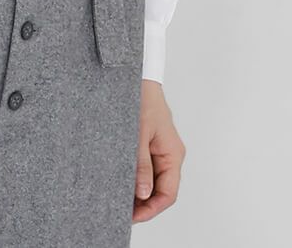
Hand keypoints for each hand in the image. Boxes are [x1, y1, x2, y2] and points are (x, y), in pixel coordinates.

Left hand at [132, 79, 185, 222]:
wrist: (137, 74)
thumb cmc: (142, 98)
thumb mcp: (138, 133)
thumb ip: (141, 165)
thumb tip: (143, 194)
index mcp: (173, 154)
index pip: (168, 193)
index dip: (151, 209)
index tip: (133, 216)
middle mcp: (170, 154)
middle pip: (162, 189)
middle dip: (144, 203)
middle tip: (122, 210)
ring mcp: (161, 148)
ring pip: (154, 179)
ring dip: (139, 190)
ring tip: (119, 196)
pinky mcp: (151, 142)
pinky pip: (147, 166)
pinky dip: (137, 176)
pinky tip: (121, 178)